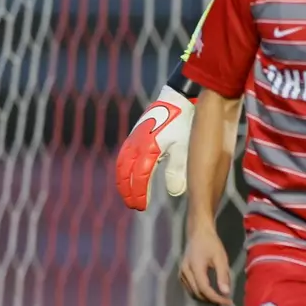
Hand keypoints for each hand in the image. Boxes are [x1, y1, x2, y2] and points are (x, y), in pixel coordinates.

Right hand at [116, 86, 193, 210]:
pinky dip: (122, 169)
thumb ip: (177, 170)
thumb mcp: (184, 148)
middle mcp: (137, 145)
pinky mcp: (134, 135)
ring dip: (122, 182)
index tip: (141, 207)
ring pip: (121, 165)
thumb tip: (174, 193)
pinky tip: (126, 177)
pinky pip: (123, 155)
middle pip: (125, 174)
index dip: (139, 194)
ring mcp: (133, 139)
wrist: (178, 99)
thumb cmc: (184, 124)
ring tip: (128, 195)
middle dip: (127, 191)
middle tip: (133, 205)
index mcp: (149, 149)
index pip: (139, 178)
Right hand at [179, 224, 232, 304]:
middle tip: (226, 302)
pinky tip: (211, 293)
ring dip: (206, 299)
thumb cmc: (211, 243)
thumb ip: (223, 276)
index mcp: (194, 267)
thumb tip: (226, 293)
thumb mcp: (221, 258)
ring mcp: (181, 274)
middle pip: (197, 294)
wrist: (198, 233)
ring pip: (193, 293)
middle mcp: (185, 272)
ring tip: (220, 299)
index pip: (204, 289)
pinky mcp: (181, 275)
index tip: (228, 302)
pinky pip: (190, 289)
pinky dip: (200, 294)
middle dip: (212, 300)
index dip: (216, 299)